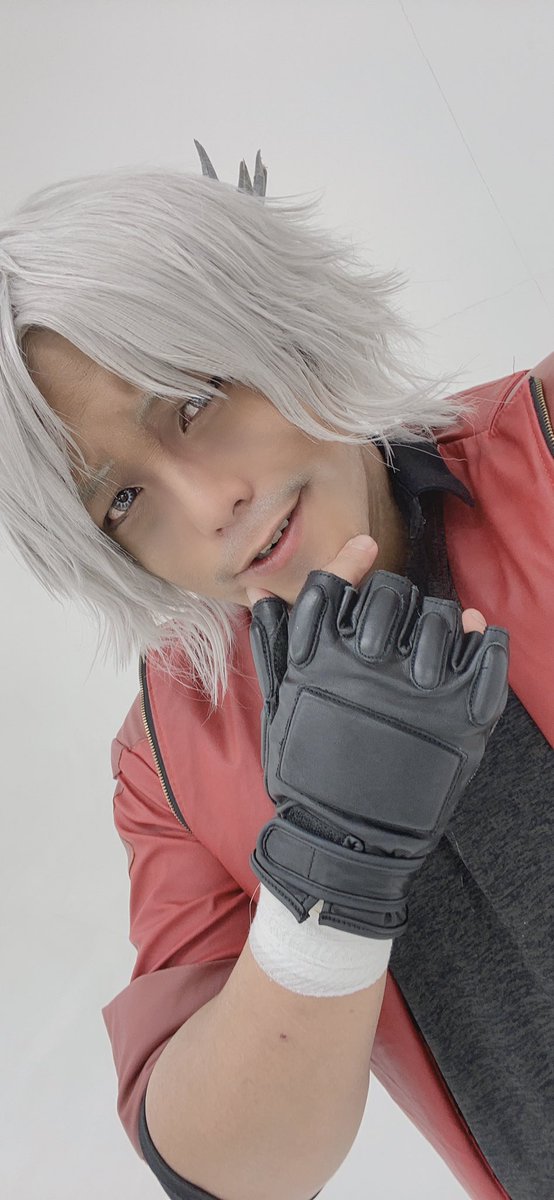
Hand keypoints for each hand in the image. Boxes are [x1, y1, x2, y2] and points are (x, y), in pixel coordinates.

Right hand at [245, 535, 508, 938]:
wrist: (346, 844)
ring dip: (436, 621)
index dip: (348, 561)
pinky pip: (486, 652)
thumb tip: (260, 594)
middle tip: (395, 623)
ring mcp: (418, 690)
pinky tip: (472, 640)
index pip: (332, 587)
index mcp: (318, 662)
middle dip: (392, 599)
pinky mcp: (463, 716)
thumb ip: (273, 646)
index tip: (366, 548)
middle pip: (389, 593)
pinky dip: (483, 638)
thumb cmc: (307, 776)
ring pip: (439, 616)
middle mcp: (366, 667)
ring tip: (430, 644)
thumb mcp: (278, 709)